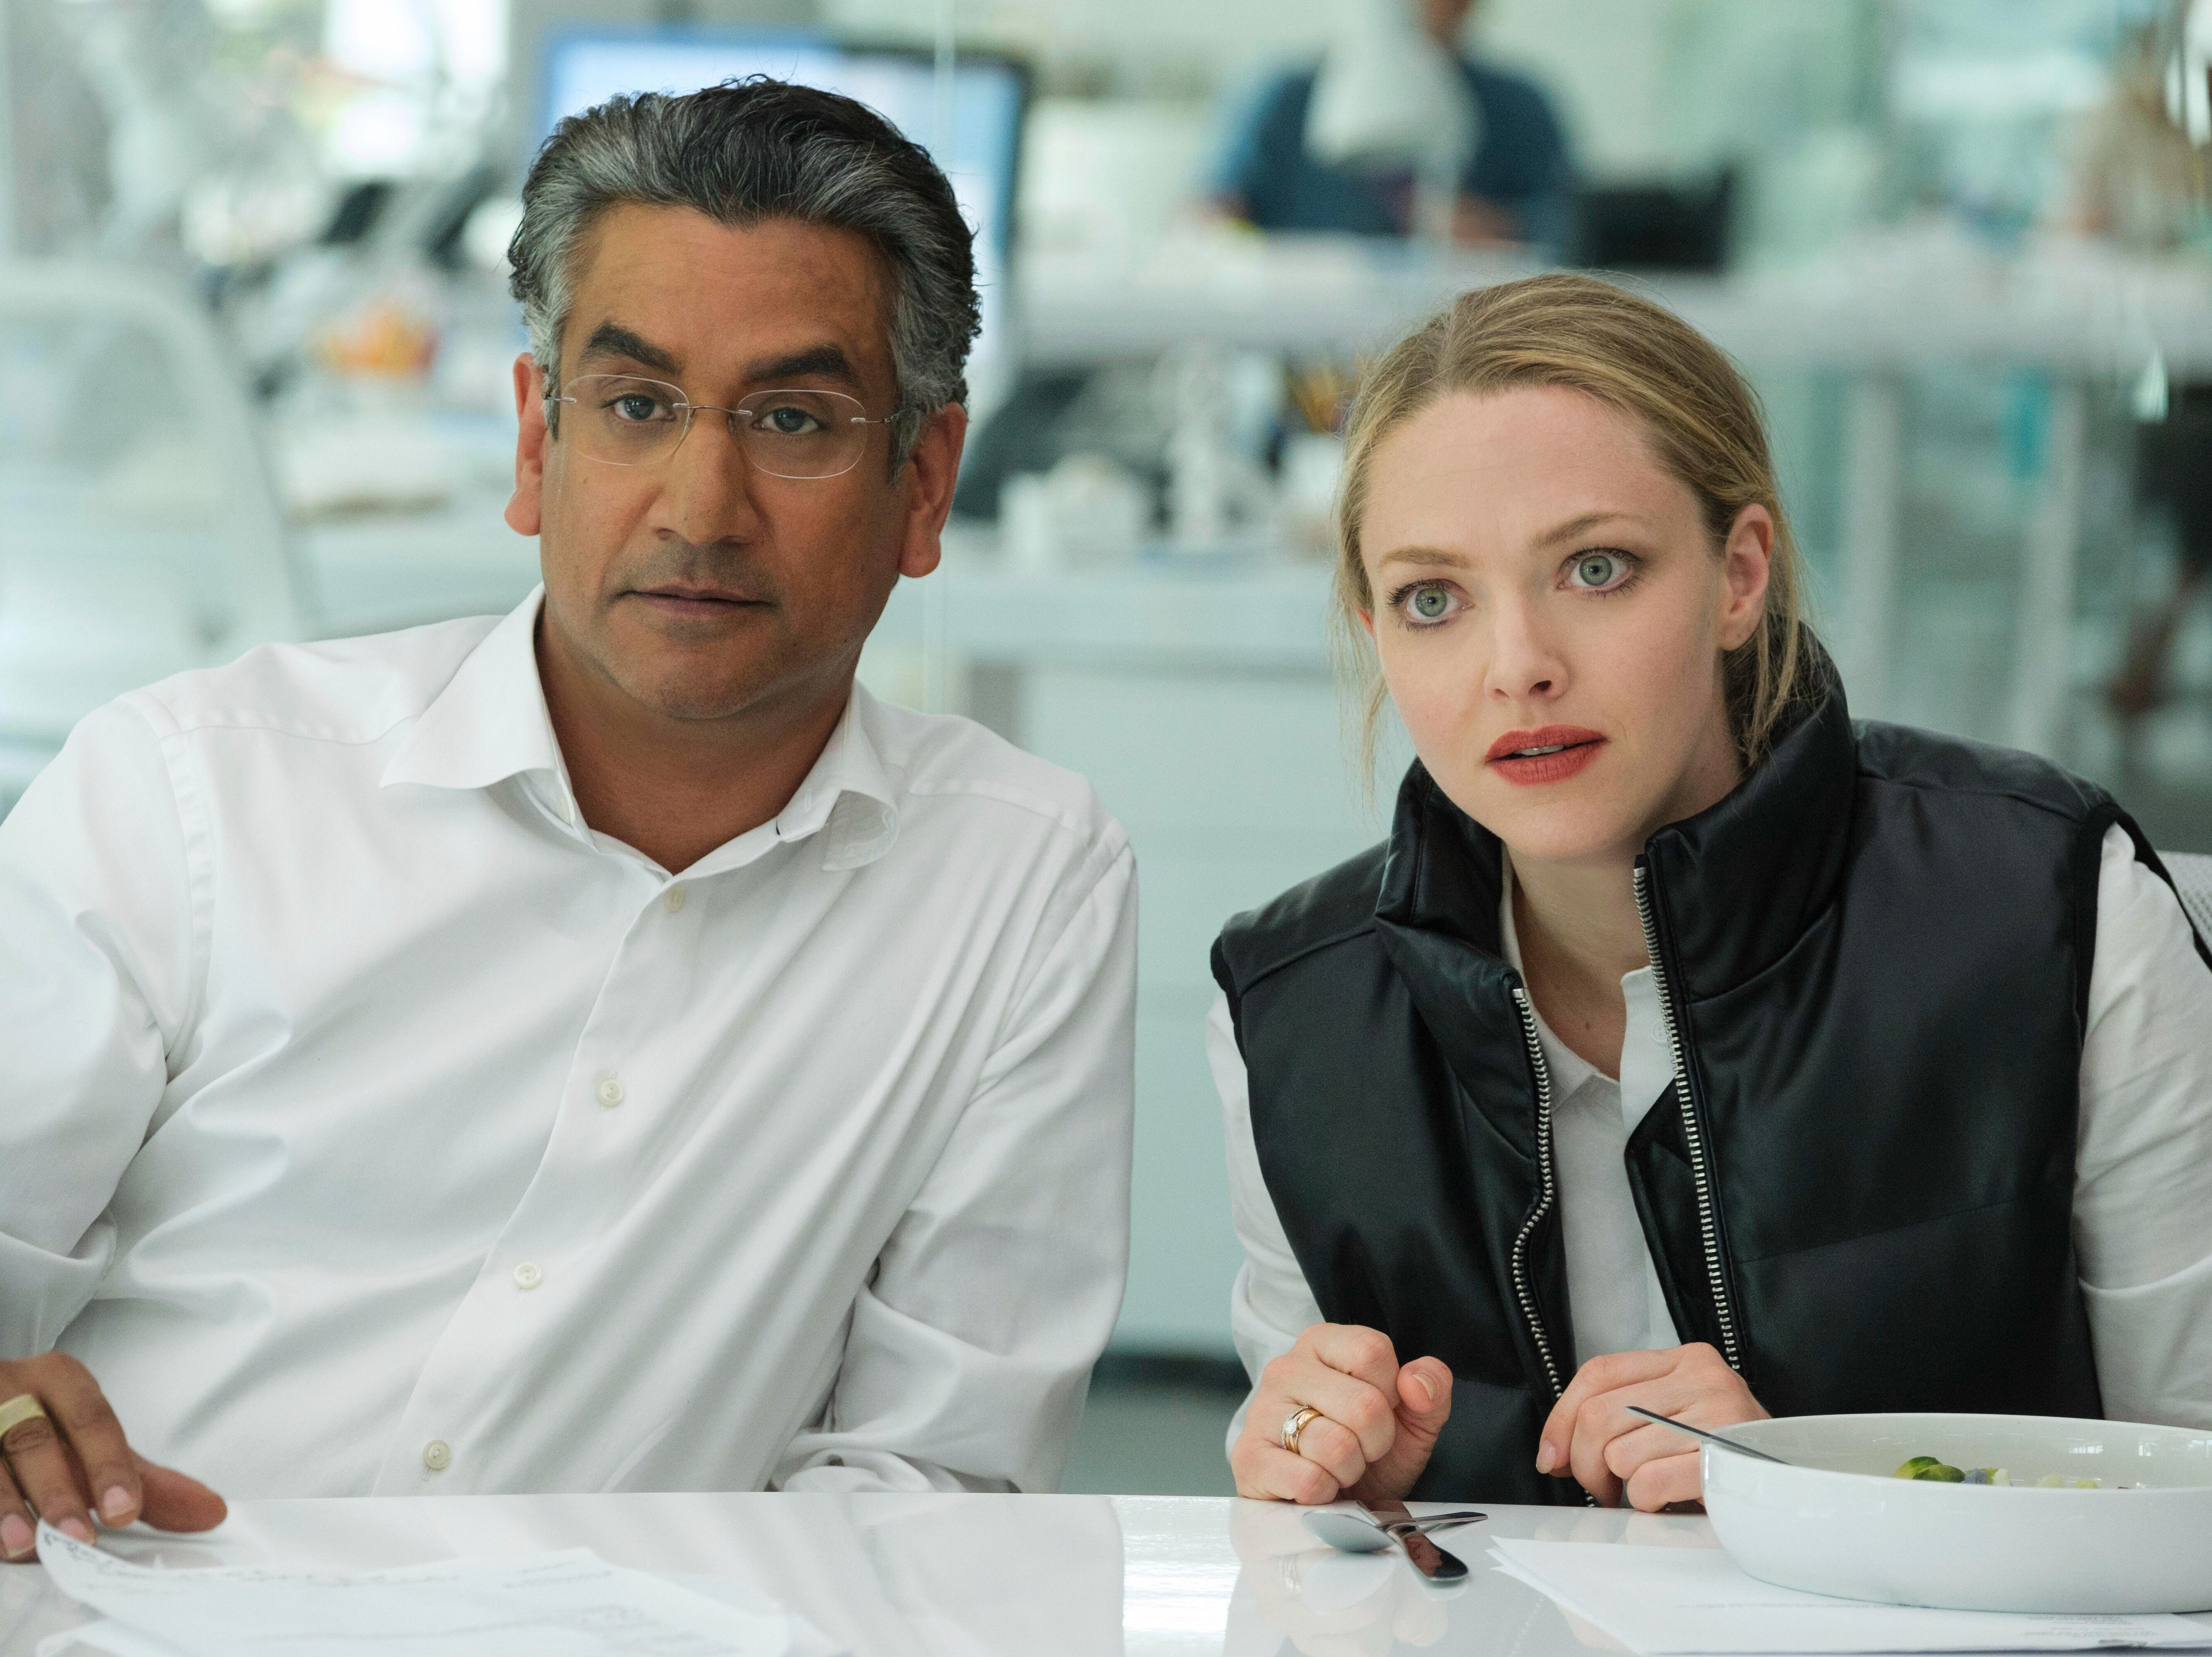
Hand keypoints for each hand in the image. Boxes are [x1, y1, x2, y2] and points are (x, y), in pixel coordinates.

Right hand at [0, 1352, 226, 1561]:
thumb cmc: (44, 1426)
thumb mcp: (92, 1447)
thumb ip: (146, 1481)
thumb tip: (211, 1512)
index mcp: (59, 1379)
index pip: (90, 1418)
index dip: (108, 1464)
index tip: (124, 1510)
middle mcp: (11, 1388)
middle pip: (34, 1438)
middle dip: (57, 1490)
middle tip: (80, 1537)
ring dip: (4, 1506)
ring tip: (23, 1546)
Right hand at [1230, 1323, 1452, 1504]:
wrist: (1329, 1504)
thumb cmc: (1368, 1452)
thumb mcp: (1412, 1419)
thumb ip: (1431, 1388)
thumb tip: (1416, 1382)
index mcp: (1322, 1343)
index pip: (1372, 1351)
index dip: (1390, 1394)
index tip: (1379, 1411)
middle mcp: (1285, 1368)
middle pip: (1363, 1404)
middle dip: (1376, 1441)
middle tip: (1361, 1448)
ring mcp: (1261, 1411)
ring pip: (1336, 1446)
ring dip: (1350, 1470)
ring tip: (1336, 1466)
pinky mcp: (1248, 1457)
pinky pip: (1309, 1480)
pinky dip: (1325, 1493)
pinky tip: (1315, 1486)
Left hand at [1535, 1343, 1766, 1510]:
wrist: (1792, 1486)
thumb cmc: (1723, 1456)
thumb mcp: (1672, 1418)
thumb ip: (1618, 1417)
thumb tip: (1553, 1453)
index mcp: (1686, 1359)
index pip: (1598, 1372)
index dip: (1562, 1418)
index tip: (1553, 1457)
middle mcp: (1704, 1377)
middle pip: (1600, 1414)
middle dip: (1587, 1462)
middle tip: (1603, 1486)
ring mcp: (1719, 1415)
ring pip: (1620, 1453)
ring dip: (1621, 1488)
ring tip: (1646, 1492)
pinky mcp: (1725, 1459)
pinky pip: (1649, 1483)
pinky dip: (1647, 1502)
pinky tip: (1667, 1501)